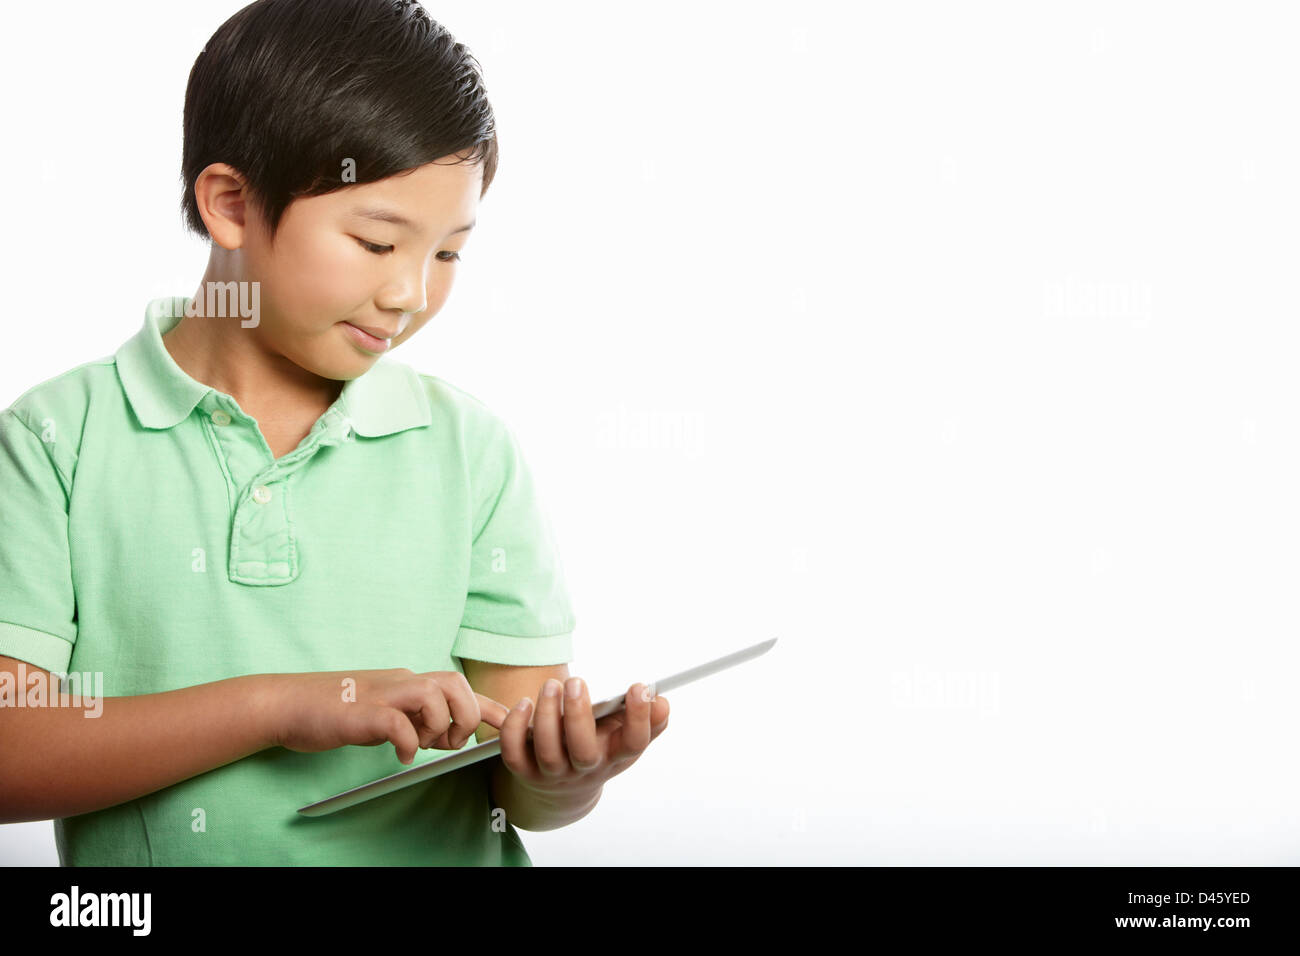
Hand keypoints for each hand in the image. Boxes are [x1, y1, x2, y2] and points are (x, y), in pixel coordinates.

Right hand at [261, 668, 510, 763]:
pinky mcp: (361, 713)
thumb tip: (441, 735)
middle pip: (455, 684)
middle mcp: (400, 681)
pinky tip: (400, 754)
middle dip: (464, 716)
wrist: (286, 703)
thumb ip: (414, 718)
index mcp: (408, 681)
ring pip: (434, 695)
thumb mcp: (384, 712)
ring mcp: (381, 694)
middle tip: (446, 742)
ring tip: (421, 745)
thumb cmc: (334, 711)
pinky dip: (407, 741)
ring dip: (438, 725)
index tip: (512, 722)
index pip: (460, 688)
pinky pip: (398, 723)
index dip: (489, 706)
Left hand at [497, 678, 669, 795]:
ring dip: (546, 716)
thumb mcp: (625, 739)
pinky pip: (514, 754)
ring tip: (551, 685)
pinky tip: (523, 704)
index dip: (639, 718)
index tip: (639, 687)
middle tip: (575, 681)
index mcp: (614, 757)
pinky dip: (514, 729)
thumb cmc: (600, 750)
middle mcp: (584, 768)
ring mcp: (553, 773)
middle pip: (583, 751)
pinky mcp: (524, 771)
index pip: (633, 744)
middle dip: (578, 715)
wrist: (563, 793)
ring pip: (547, 751)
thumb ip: (648, 721)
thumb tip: (662, 700)